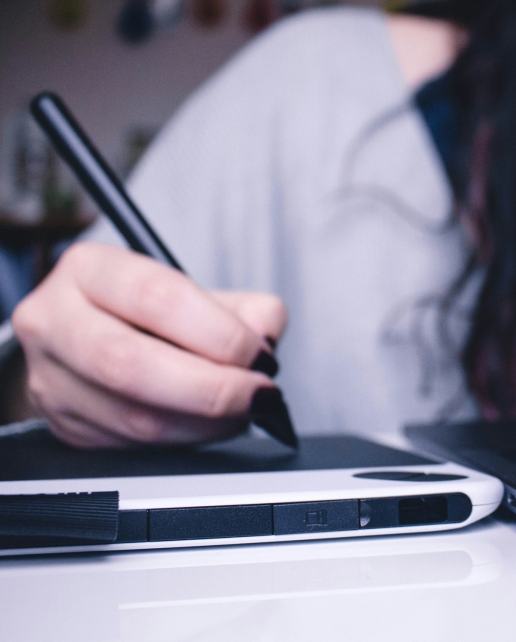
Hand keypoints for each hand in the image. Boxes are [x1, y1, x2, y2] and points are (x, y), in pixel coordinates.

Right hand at [11, 242, 287, 447]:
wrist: (91, 342)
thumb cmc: (151, 314)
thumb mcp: (199, 292)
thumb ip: (245, 308)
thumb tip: (265, 337)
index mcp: (90, 269)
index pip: (156, 297)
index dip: (218, 332)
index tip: (259, 354)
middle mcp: (54, 320)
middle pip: (130, 364)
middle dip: (210, 388)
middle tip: (256, 394)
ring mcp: (50, 378)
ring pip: (132, 417)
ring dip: (204, 423)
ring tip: (242, 412)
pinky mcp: (66, 426)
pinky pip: (132, 446)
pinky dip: (185, 440)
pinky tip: (210, 425)